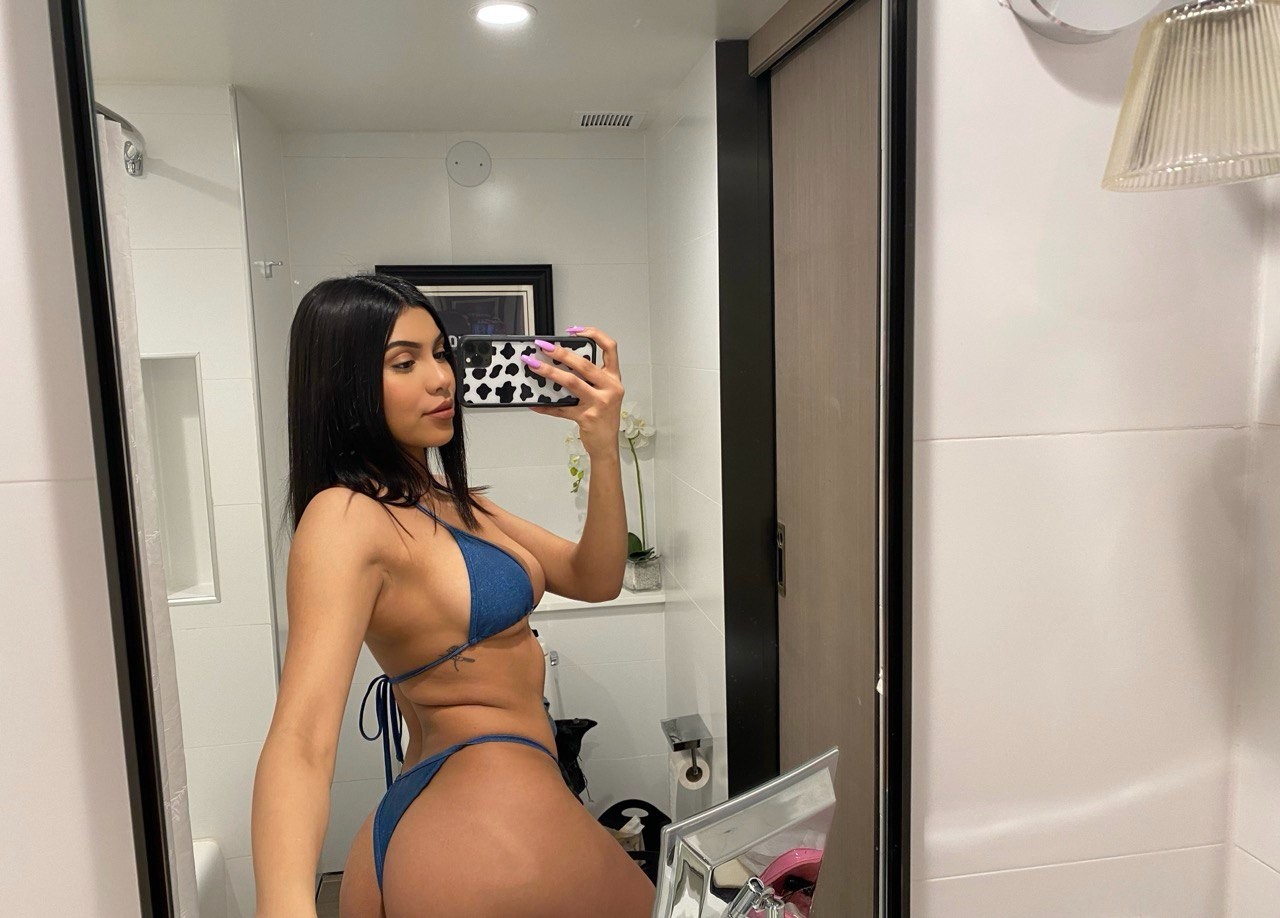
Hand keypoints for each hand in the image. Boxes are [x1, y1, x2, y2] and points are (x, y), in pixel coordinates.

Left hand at [522, 326, 623, 455]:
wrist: (607, 444)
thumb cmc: (603, 416)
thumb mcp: (603, 392)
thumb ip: (589, 378)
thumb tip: (560, 363)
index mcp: (613, 378)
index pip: (610, 348)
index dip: (594, 334)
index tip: (575, 330)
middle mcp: (610, 388)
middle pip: (584, 364)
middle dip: (561, 352)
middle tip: (544, 346)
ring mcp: (599, 403)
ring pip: (572, 382)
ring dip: (550, 372)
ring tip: (534, 365)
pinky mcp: (586, 417)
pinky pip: (561, 409)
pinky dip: (545, 406)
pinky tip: (534, 403)